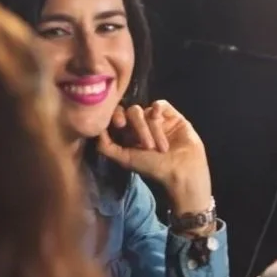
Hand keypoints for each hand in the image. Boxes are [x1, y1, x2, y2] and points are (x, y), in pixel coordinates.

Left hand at [97, 100, 212, 211]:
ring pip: (147, 111)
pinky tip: (159, 116)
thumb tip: (95, 129)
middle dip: (138, 127)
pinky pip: (161, 104)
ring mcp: (159, 120)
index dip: (115, 116)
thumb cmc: (153, 168)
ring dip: (153, 129)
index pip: (118, 116)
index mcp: (129, 134)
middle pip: (132, 112)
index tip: (119, 124)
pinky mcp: (173, 117)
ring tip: (161, 148)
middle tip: (147, 146)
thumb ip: (106, 146)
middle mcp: (143, 125)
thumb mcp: (125, 159)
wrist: (181, 171)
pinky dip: (159, 107)